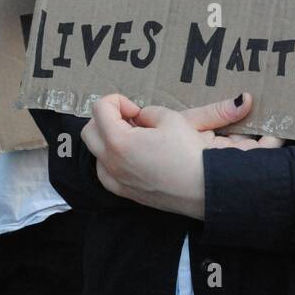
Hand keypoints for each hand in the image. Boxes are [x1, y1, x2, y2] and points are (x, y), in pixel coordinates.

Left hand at [80, 92, 255, 218]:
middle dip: (107, 119)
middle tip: (131, 120)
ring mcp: (116, 181)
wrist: (204, 188)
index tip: (137, 110)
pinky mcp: (125, 193)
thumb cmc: (188, 152)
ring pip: (96, 152)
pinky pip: (106, 172)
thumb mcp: (170, 118)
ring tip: (134, 138)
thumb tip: (138, 119)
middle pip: (89, 130)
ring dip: (108, 139)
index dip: (119, 101)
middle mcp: (110, 163)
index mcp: (118, 141)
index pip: (100, 109)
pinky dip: (112, 160)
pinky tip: (132, 157)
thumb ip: (146, 113)